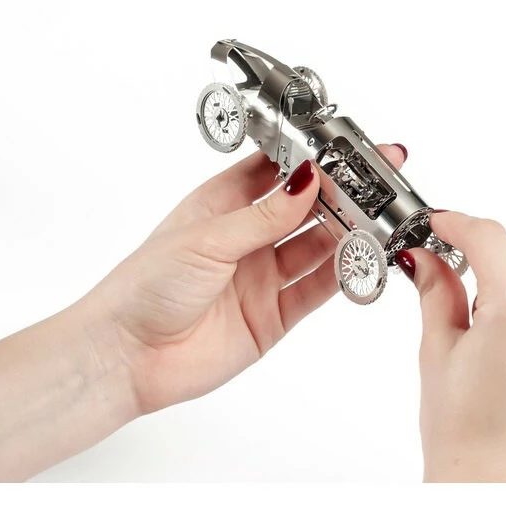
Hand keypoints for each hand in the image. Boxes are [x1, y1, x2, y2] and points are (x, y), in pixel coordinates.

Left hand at [84, 145, 406, 415]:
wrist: (127, 356)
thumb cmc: (145, 286)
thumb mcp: (207, 239)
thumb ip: (263, 215)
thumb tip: (308, 180)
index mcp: (224, 205)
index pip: (278, 171)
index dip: (312, 159)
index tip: (347, 149)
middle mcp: (248, 238)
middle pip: (305, 208)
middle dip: (340, 195)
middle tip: (376, 184)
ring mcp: (263, 276)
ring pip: (317, 247)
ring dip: (346, 234)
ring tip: (379, 219)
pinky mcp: (274, 314)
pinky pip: (317, 290)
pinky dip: (342, 276)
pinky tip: (362, 261)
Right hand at [397, 212, 505, 481]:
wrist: (499, 500)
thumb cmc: (463, 440)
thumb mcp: (438, 354)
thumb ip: (436, 292)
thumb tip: (426, 259)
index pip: (490, 238)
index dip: (460, 225)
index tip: (445, 225)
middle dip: (496, 268)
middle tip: (469, 305)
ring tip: (503, 352)